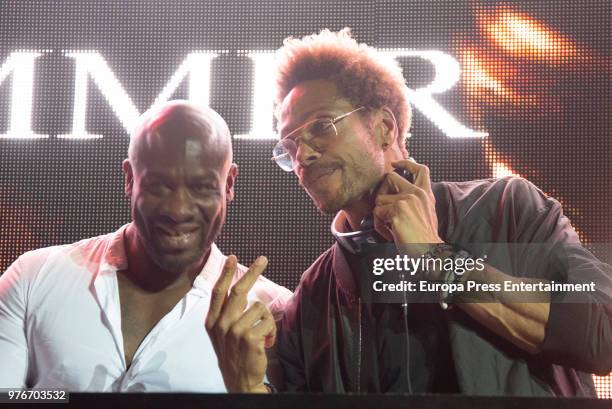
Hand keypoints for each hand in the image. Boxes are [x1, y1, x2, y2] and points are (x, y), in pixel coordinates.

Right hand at [205, 255, 274, 392]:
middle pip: (239, 290)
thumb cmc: (233, 354)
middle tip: (263, 259)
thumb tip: (239, 289)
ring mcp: (235, 331)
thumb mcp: (221, 334)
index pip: (219, 292)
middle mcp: (221, 324)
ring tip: (262, 333)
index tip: (232, 258)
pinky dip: (271, 331)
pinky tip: (266, 341)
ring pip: (259, 307)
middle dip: (252, 272)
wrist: (239, 380)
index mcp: (212, 322)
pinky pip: (268, 321)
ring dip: (266, 319)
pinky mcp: (249, 337)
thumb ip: (225, 313)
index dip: (226, 273)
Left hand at [373, 159, 442, 256]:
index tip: (395, 164)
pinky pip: (376, 214)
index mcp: (425, 194)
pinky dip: (379, 226)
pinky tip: (390, 233)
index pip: (420, 169)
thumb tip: (397, 193)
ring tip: (390, 227)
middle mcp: (417, 193)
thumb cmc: (424, 237)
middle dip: (381, 191)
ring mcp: (406, 200)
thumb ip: (415, 200)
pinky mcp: (397, 210)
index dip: (406, 163)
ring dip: (380, 215)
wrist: (429, 251)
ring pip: (379, 200)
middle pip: (390, 177)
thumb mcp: (426, 212)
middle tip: (383, 206)